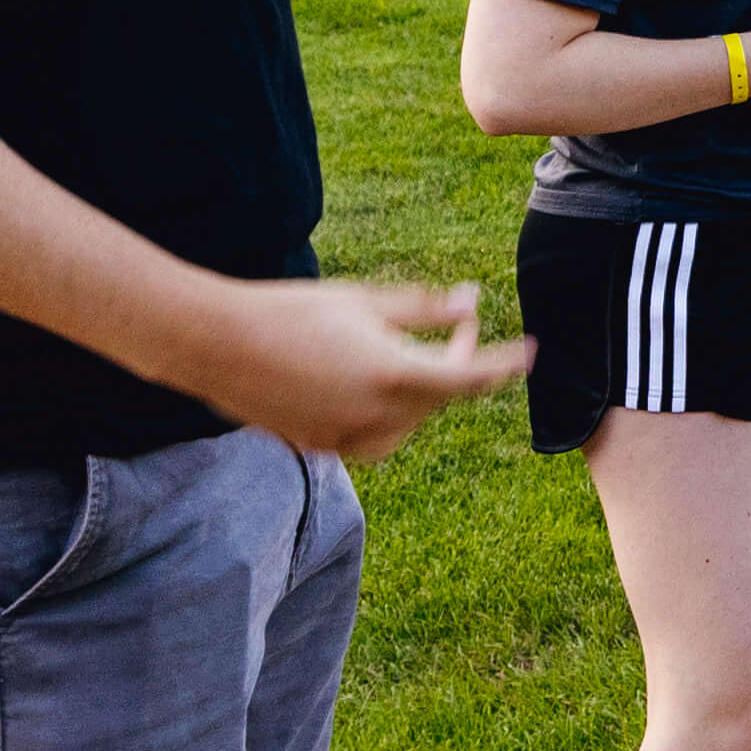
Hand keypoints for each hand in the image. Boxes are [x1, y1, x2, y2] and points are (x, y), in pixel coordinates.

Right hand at [160, 276, 535, 458]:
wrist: (218, 345)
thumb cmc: (293, 311)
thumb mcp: (366, 301)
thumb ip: (425, 308)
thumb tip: (471, 300)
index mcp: (395, 376)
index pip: (474, 378)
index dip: (507, 365)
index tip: (531, 352)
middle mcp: (379, 418)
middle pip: (443, 397)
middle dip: (456, 361)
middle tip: (457, 319)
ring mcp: (351, 441)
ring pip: (413, 421)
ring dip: (423, 389)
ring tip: (409, 348)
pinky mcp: (326, 449)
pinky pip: (378, 435)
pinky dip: (390, 410)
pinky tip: (373, 379)